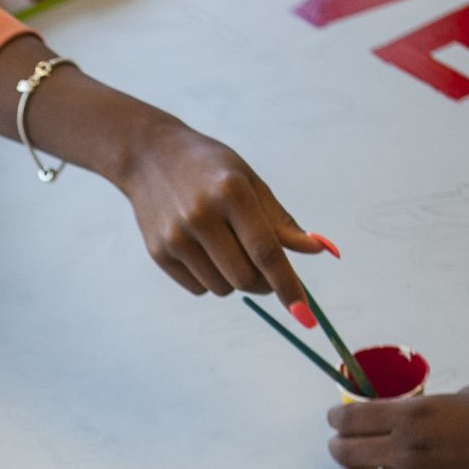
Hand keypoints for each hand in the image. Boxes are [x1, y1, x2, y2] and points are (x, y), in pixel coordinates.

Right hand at [110, 118, 326, 305]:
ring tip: (227, 248)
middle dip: (265, 284)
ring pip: (223, 288)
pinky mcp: (159, 253)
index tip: (303, 311)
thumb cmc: (211, 170)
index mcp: (230, 193)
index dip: (287, 284)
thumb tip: (318, 250)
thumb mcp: (250, 183)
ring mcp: (176, 237)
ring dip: (236, 280)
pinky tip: (203, 250)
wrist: (150, 158)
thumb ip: (281, 221)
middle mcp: (200, 216)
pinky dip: (211, 279)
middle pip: (245, 277)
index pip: (265, 251)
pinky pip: (199, 289)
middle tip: (270, 275)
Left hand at [326, 386, 468, 468]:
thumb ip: (426, 408)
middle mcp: (408, 449)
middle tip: (340, 446)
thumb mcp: (461, 396)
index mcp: (413, 415)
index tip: (335, 419)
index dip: (337, 419)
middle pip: (347, 452)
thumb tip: (406, 415)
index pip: (352, 419)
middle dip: (338, 447)